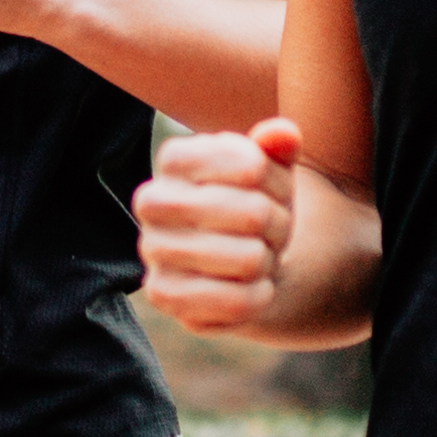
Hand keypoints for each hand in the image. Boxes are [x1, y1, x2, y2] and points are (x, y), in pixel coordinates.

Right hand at [135, 114, 302, 331]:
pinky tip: (252, 286)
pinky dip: (259, 296)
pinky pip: (235, 301)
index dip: (279, 183)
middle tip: (272, 230)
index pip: (252, 165)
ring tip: (259, 256)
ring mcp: (153, 249)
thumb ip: (278, 145)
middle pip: (254, 214)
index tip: (268, 190)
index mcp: (176, 158)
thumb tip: (284, 134)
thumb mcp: (272, 170)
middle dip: (279, 226)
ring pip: (249, 259)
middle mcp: (153, 200)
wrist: (233, 261)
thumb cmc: (252, 204)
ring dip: (269, 261)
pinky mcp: (163, 294)